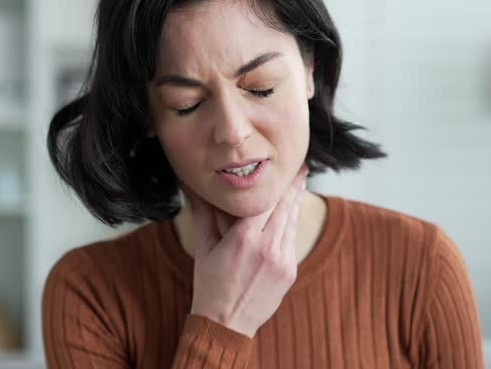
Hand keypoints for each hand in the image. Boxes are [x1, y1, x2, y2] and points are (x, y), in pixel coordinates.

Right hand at [179, 164, 308, 336]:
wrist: (226, 325)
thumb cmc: (209, 285)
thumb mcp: (203, 248)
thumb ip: (202, 213)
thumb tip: (190, 186)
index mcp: (243, 239)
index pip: (264, 199)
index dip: (274, 182)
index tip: (281, 166)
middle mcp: (267, 248)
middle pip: (285, 207)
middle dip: (293, 185)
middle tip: (300, 166)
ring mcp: (282, 261)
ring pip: (292, 222)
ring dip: (295, 202)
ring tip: (300, 182)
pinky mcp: (290, 271)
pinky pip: (291, 240)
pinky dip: (290, 225)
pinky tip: (290, 213)